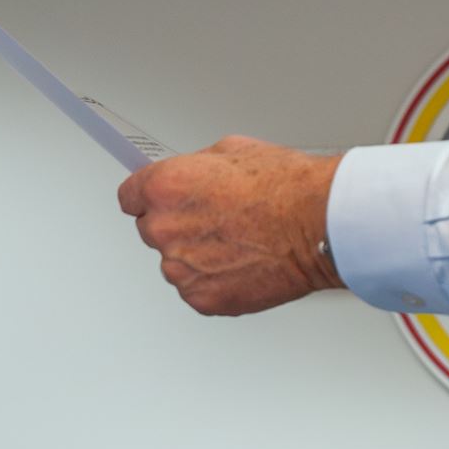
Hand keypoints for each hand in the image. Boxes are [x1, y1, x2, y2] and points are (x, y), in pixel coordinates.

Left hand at [117, 137, 342, 317]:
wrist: (319, 225)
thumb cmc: (286, 187)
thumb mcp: (231, 151)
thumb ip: (195, 168)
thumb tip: (189, 177)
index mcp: (165, 188)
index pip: (129, 197)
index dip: (147, 198)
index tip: (156, 202)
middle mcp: (165, 229)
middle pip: (152, 230)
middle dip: (176, 225)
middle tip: (214, 221)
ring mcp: (182, 268)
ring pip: (175, 263)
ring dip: (195, 256)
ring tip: (236, 243)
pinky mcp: (202, 298)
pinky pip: (196, 288)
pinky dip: (214, 281)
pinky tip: (242, 264)